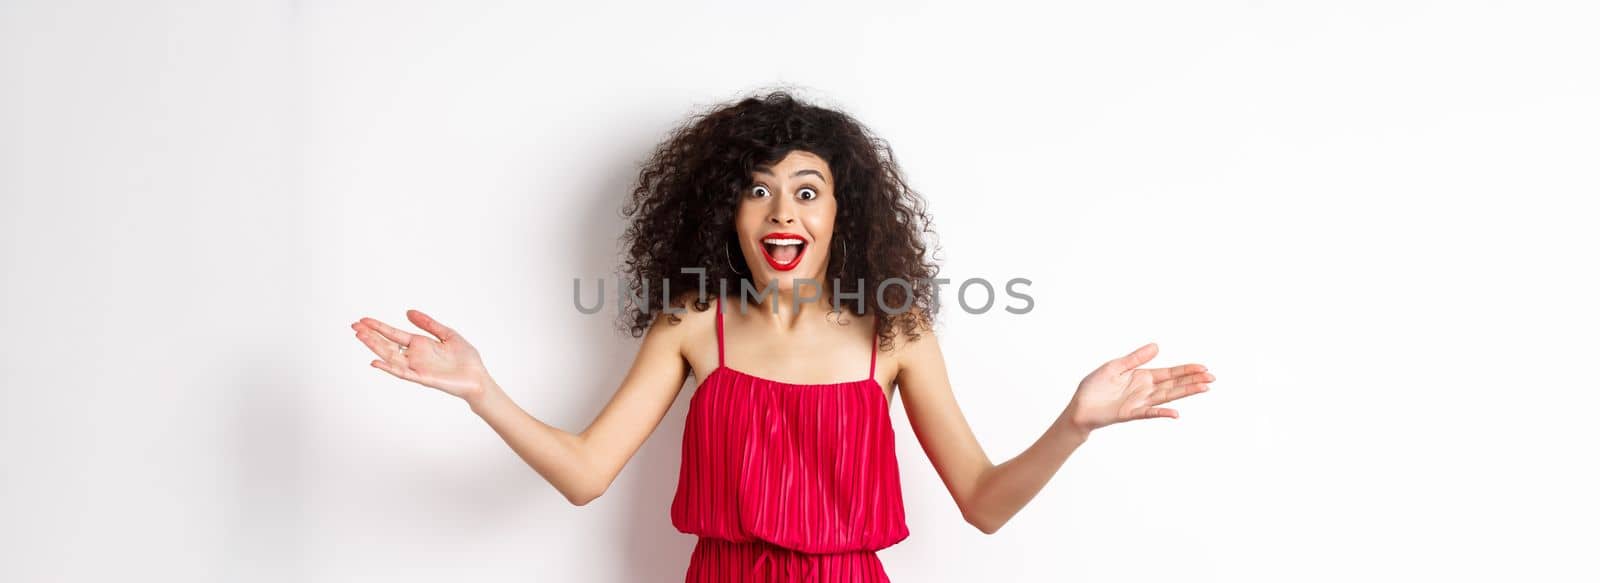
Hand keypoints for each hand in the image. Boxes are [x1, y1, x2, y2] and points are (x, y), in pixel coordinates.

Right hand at [352, 309, 492, 402]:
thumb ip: (428, 324)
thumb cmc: (466, 359)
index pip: (394, 334)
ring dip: (374, 347)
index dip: (379, 327)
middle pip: (387, 344)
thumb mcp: (447, 334)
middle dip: (371, 335)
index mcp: (420, 344)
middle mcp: (414, 356)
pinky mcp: (422, 378)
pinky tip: (375, 362)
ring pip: (390, 356)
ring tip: (360, 336)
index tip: (363, 319)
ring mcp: (416, 367)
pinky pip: (401, 373)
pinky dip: (388, 368)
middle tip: (354, 326)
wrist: (478, 377)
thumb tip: (408, 312)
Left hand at [1064, 343, 1212, 433]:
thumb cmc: (1094, 387)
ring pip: (1167, 396)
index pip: (1169, 372)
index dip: (1186, 370)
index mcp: (1142, 377)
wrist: (1079, 407)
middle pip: (1174, 384)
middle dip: (1193, 380)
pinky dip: (1162, 413)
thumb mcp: (1115, 366)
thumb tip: (1157, 346)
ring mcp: (1140, 402)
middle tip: (1212, 378)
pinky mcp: (1130, 413)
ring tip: (1204, 388)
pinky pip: (1149, 413)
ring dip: (1185, 393)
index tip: (1203, 367)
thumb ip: (1136, 358)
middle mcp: (1145, 390)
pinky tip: (1175, 413)